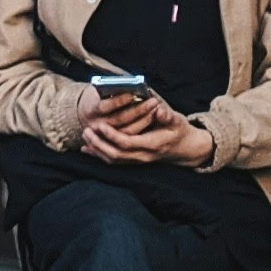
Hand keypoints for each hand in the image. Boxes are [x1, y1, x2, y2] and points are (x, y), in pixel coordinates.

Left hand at [81, 91, 210, 167]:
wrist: (185, 148)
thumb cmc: (180, 131)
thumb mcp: (177, 121)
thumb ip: (166, 115)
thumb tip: (157, 109)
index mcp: (152, 144)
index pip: (128, 143)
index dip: (112, 136)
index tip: (101, 125)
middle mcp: (143, 155)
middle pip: (116, 155)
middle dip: (99, 144)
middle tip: (87, 131)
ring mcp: (138, 160)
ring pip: (113, 160)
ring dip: (97, 150)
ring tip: (85, 136)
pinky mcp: (134, 160)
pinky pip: (114, 161)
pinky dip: (99, 155)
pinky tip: (88, 149)